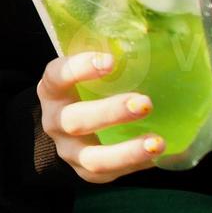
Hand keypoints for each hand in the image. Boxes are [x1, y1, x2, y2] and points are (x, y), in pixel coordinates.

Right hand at [38, 51, 165, 183]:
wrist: (64, 129)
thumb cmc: (85, 91)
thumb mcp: (86, 75)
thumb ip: (109, 63)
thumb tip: (159, 38)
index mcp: (52, 90)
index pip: (57, 76)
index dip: (80, 68)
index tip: (111, 61)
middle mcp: (55, 121)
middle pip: (76, 120)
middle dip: (111, 113)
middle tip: (145, 103)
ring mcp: (69, 150)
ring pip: (93, 158)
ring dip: (127, 152)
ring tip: (157, 142)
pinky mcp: (85, 172)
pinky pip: (110, 174)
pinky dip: (135, 165)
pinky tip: (157, 155)